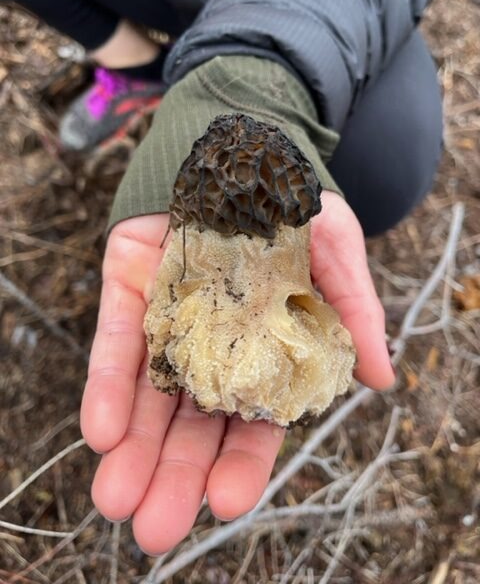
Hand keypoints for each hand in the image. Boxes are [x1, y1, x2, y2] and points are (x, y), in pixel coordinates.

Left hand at [80, 191, 393, 554]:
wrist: (243, 148)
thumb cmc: (296, 204)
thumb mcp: (337, 252)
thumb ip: (355, 311)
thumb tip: (383, 375)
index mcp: (261, 349)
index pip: (251, 419)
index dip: (240, 461)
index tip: (223, 502)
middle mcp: (210, 344)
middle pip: (190, 420)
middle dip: (173, 472)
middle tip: (155, 527)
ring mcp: (166, 318)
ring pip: (146, 393)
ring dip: (132, 446)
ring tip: (117, 497)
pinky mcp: (129, 287)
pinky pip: (114, 341)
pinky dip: (107, 383)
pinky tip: (104, 428)